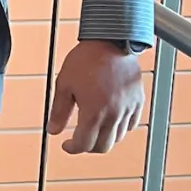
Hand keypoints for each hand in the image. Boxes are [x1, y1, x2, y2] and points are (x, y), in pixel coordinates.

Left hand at [47, 40, 145, 155]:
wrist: (110, 41)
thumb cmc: (86, 60)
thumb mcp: (64, 85)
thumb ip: (58, 111)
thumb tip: (53, 130)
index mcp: (93, 112)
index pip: (84, 145)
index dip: (72, 148)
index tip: (66, 145)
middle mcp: (113, 114)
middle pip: (103, 146)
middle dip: (88, 147)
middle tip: (79, 140)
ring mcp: (128, 108)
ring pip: (118, 137)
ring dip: (104, 138)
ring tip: (94, 128)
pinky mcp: (138, 101)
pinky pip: (130, 124)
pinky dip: (120, 127)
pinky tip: (110, 119)